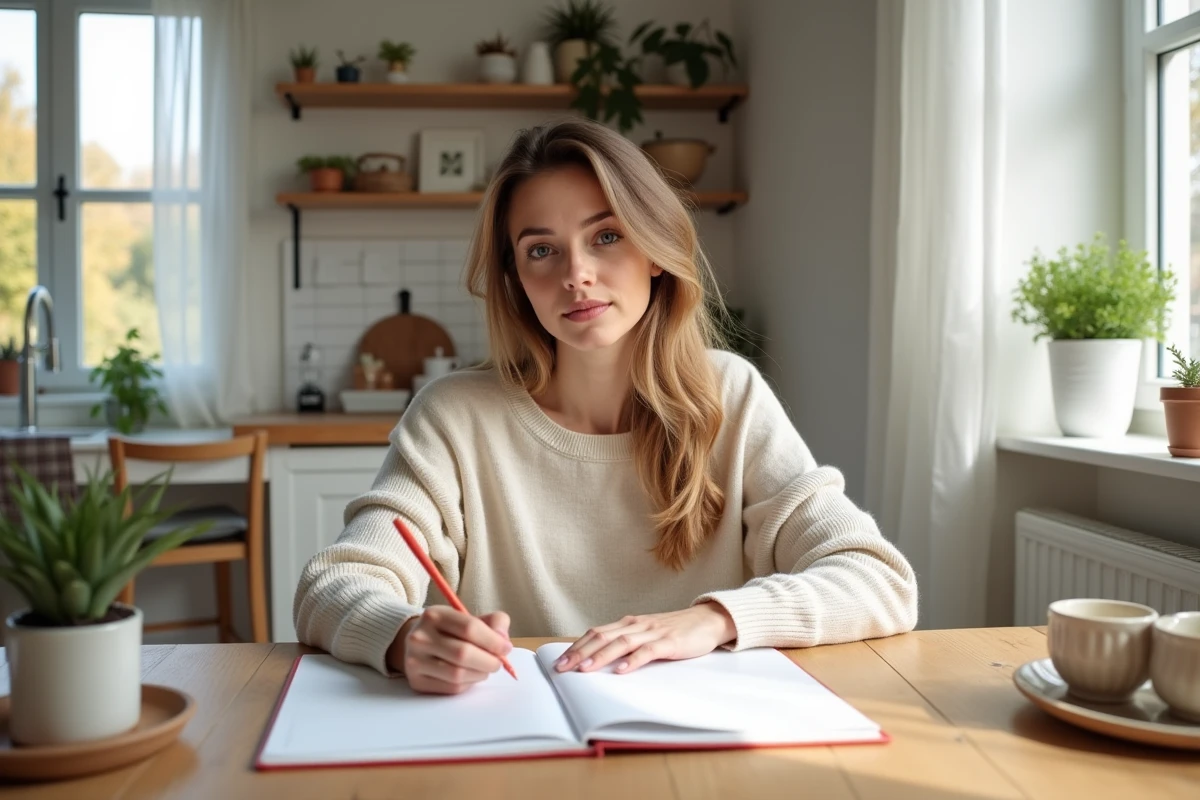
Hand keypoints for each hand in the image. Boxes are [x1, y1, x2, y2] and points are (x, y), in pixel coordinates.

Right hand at [388, 605, 511, 694]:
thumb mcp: (469, 618)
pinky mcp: (416, 682)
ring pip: (457, 674)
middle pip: (463, 653)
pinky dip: (468, 684)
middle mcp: (420, 637)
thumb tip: (503, 640)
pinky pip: (451, 688)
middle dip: (488, 661)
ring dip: (480, 674)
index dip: (493, 641)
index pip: (470, 628)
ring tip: (485, 669)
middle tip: (498, 663)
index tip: (506, 648)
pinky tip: (470, 676)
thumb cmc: (450, 632)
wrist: (418, 645)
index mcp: (435, 615)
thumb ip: (494, 622)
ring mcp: (415, 661)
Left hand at [554, 603, 736, 674]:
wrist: (707, 620)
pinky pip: (648, 651)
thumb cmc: (675, 630)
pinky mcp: (669, 642)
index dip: (576, 647)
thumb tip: (599, 659)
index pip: (595, 633)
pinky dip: (633, 660)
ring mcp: (653, 632)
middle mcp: (636, 625)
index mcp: (628, 623)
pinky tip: (622, 670)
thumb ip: (627, 643)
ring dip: (600, 656)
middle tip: (561, 669)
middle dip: (579, 653)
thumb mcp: (646, 634)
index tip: (559, 662)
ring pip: (620, 643)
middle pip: (602, 637)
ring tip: (584, 669)